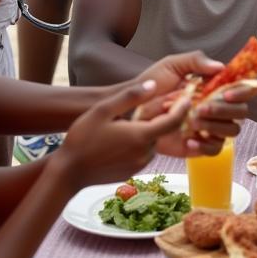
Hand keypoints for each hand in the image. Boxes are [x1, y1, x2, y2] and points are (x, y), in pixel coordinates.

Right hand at [52, 80, 192, 192]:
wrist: (68, 173)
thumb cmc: (82, 139)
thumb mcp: (103, 110)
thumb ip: (130, 96)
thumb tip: (153, 84)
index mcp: (141, 135)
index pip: (174, 120)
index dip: (183, 107)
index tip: (188, 96)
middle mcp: (146, 152)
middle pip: (164, 131)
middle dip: (165, 117)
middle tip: (164, 103)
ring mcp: (140, 165)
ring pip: (153, 143)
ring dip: (150, 131)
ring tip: (138, 120)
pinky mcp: (132, 172)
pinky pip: (143, 154)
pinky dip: (141, 143)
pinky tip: (125, 138)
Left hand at [128, 51, 252, 156]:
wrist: (131, 110)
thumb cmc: (151, 85)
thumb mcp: (171, 65)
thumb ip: (195, 60)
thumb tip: (221, 67)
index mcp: (214, 87)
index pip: (242, 89)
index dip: (243, 91)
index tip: (226, 93)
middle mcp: (217, 107)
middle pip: (241, 112)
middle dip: (225, 110)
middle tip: (201, 108)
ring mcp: (209, 127)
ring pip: (232, 131)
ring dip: (216, 126)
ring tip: (192, 122)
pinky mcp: (199, 145)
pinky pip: (215, 149)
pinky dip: (206, 145)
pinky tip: (189, 139)